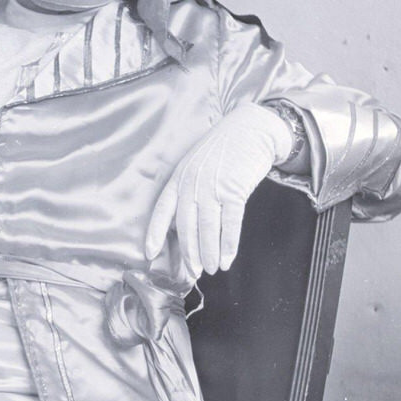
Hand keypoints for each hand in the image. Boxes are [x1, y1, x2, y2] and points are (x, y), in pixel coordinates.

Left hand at [145, 103, 293, 279]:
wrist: (251, 129)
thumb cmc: (223, 150)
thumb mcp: (196, 164)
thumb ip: (188, 190)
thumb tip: (184, 224)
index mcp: (179, 178)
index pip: (162, 210)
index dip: (155, 233)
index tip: (149, 253)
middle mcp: (192, 183)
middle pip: (186, 226)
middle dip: (188, 253)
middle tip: (192, 272)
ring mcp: (213, 186)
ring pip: (207, 229)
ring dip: (209, 253)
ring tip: (211, 269)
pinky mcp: (235, 189)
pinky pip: (230, 224)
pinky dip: (228, 245)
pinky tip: (227, 259)